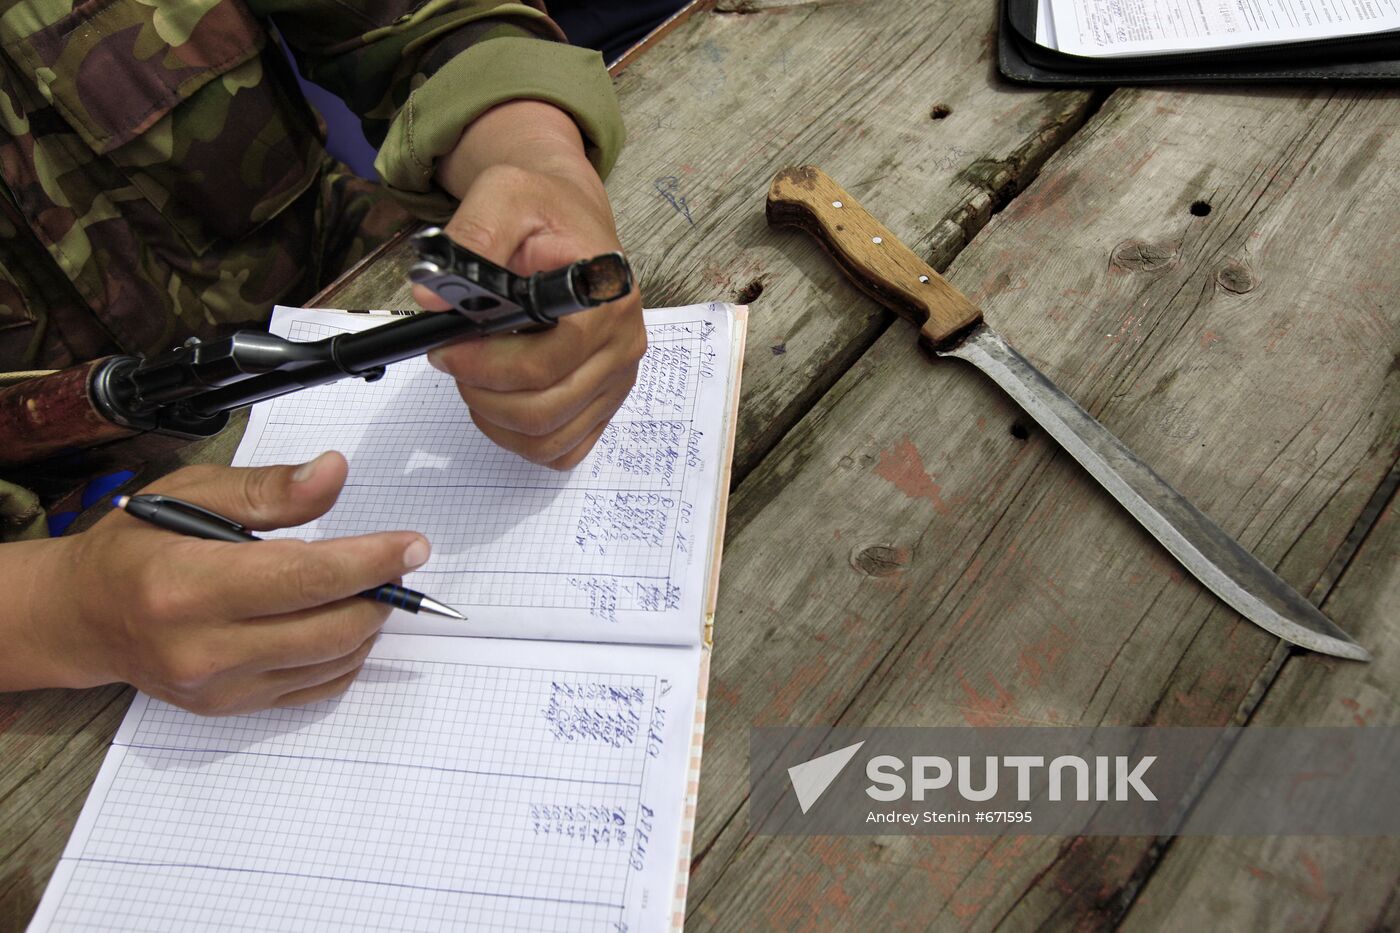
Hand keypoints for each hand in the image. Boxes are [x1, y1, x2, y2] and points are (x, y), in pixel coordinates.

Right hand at [7, 452, 428, 714]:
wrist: (84, 617)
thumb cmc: (138, 545)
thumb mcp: (193, 493)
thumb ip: (269, 489)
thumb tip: (335, 472)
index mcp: (188, 588)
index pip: (305, 579)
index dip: (371, 561)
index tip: (414, 545)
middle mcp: (202, 649)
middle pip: (331, 629)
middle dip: (379, 593)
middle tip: (395, 561)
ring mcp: (218, 688)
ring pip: (332, 662)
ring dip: (367, 622)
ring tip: (365, 585)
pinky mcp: (230, 709)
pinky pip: (316, 688)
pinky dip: (344, 653)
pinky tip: (339, 620)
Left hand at [415, 100, 645, 469]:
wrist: (570, 218)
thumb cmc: (542, 209)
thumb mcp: (503, 196)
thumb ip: (470, 237)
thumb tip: (430, 297)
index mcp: (605, 299)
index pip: (545, 365)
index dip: (484, 366)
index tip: (442, 349)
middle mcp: (622, 345)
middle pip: (544, 410)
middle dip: (482, 394)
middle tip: (451, 361)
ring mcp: (617, 378)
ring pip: (550, 438)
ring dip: (495, 420)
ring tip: (473, 379)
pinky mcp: (606, 399)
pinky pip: (562, 448)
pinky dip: (520, 438)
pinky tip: (499, 401)